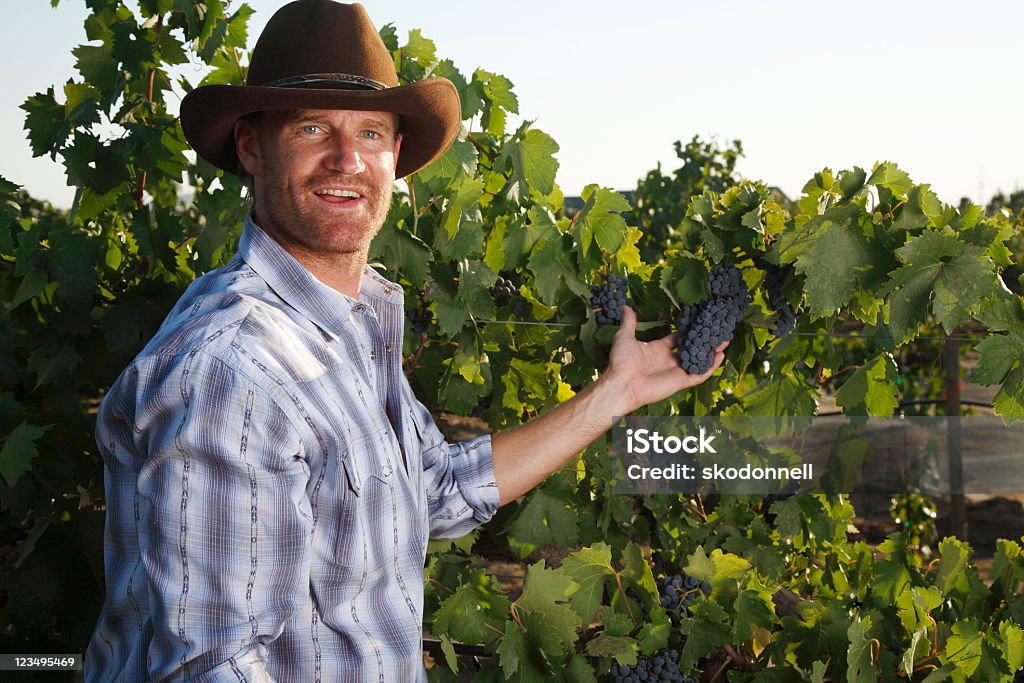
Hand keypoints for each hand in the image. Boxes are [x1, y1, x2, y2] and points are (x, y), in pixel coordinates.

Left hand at [602, 306, 726, 413]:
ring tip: (724, 340)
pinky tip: (720, 356)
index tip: (698, 321)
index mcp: (658, 349)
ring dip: (711, 351)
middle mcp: (669, 360)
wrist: (623, 384)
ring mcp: (676, 371)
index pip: (677, 338)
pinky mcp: (681, 381)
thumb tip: (624, 306)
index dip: (688, 331)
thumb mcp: (625, 337)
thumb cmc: (621, 362)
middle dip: (703, 340)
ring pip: (698, 360)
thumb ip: (629, 322)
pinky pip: (700, 373)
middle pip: (691, 348)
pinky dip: (711, 367)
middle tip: (716, 330)